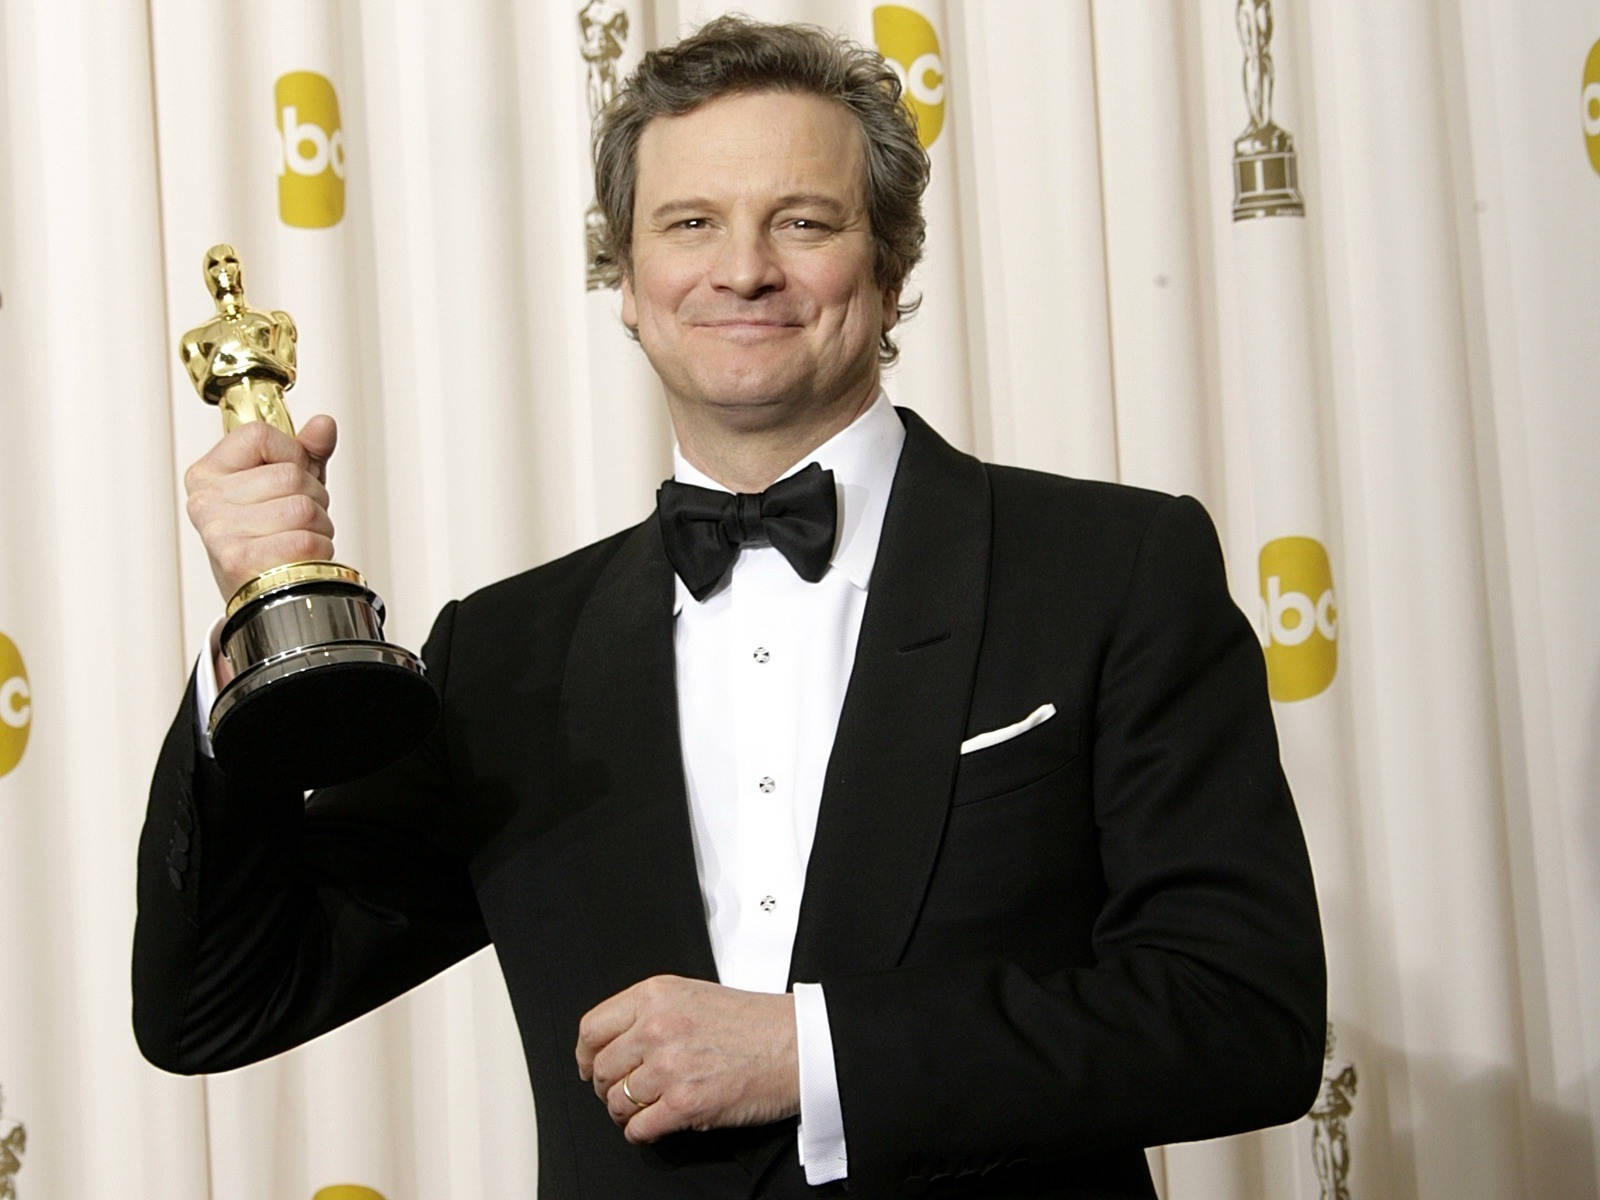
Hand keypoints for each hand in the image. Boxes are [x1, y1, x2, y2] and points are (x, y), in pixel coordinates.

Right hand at [183, 415, 338, 603]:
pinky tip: (299, 557)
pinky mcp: (237, 560)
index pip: (260, 435)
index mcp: (209, 472)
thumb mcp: (287, 484)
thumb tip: (324, 425)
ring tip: (300, 537)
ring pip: (303, 509)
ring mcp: (218, 530)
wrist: (259, 590)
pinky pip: (304, 541)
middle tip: (300, 517)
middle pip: (291, 475)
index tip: (291, 472)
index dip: (292, 453)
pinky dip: (318, 550)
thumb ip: (307, 451)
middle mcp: (205, 500)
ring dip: (320, 526)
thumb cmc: (270, 534)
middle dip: (314, 497)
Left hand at [575, 975, 799, 1143]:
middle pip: (602, 1069)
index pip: (592, 1028)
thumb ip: (653, 1013)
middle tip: (621, 1093)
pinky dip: (641, 1132)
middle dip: (608, 1087)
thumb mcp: (694, 995)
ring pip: (617, 1101)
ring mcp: (670, 1066)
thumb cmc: (755, 1021)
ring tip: (642, 1110)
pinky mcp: (686, 1103)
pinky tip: (654, 1125)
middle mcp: (657, 1027)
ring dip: (625, 1112)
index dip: (587, 1054)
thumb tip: (617, 1044)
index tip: (590, 1065)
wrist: (797, 1044)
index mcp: (656, 995)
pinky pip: (640, 1128)